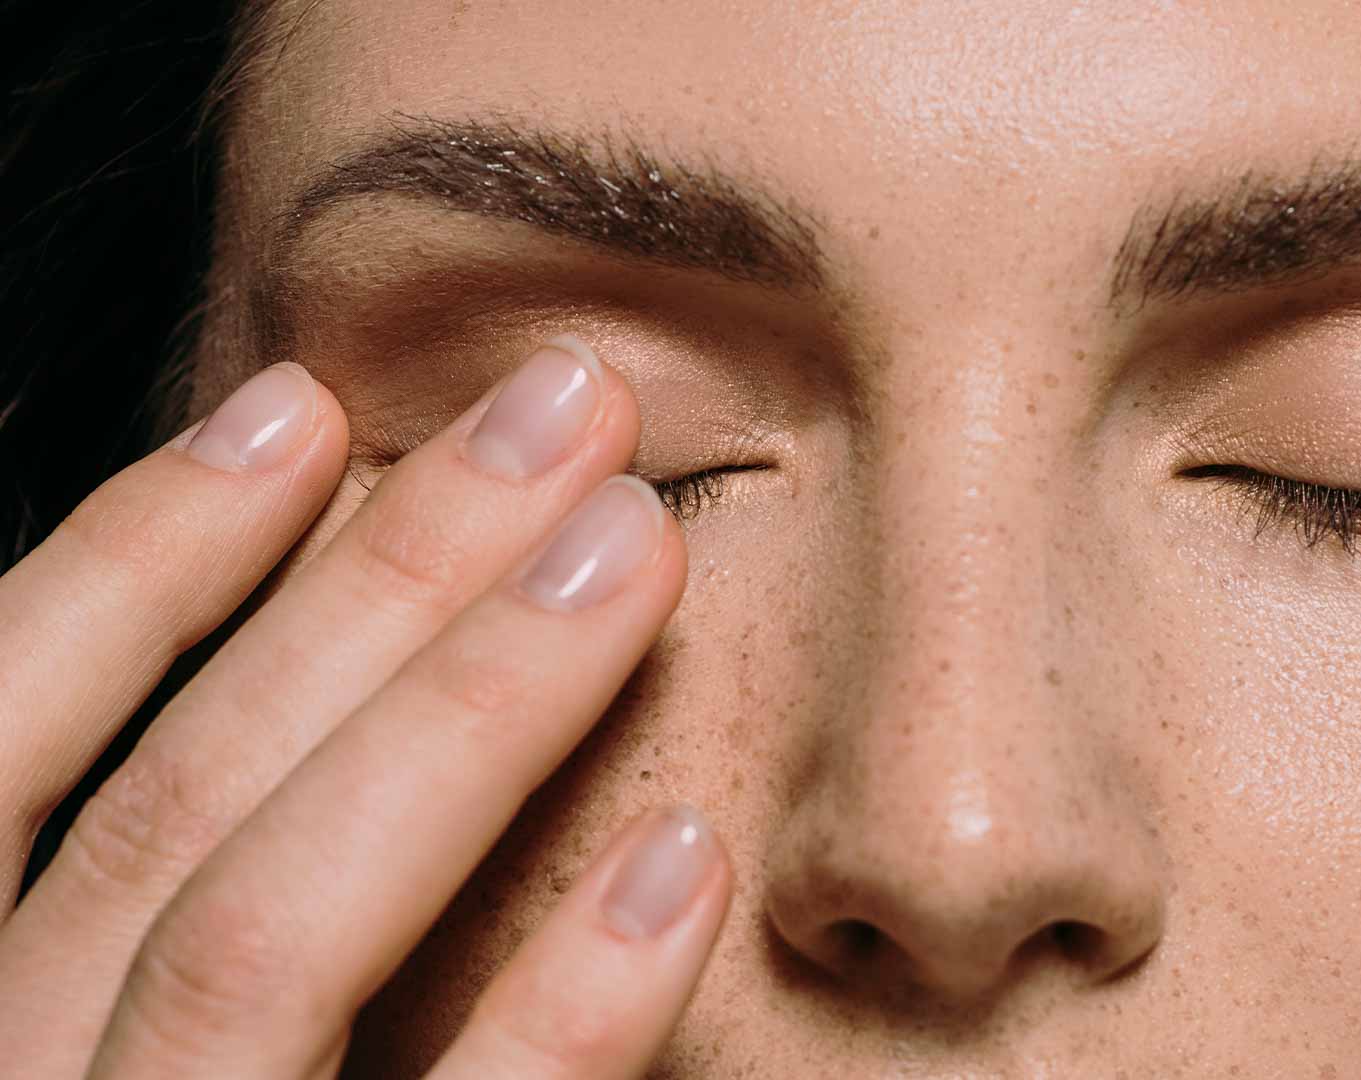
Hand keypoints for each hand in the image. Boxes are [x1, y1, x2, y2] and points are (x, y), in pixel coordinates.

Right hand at [0, 339, 730, 1076]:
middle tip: (566, 409)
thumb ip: (166, 912)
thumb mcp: (112, 1028)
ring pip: (268, 933)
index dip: (134, 560)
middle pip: (179, 805)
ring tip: (635, 542)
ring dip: (464, 713)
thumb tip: (327, 671)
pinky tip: (685, 860)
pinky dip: (563, 1009)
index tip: (300, 403)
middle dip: (375, 583)